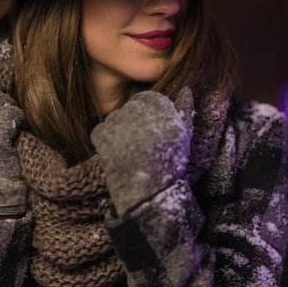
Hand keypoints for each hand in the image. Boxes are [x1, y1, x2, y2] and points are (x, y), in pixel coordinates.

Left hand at [90, 86, 194, 216]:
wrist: (149, 196)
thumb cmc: (169, 167)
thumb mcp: (183, 137)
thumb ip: (184, 110)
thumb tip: (187, 90)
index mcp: (162, 111)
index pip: (148, 98)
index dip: (149, 113)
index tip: (151, 130)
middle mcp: (140, 114)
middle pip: (131, 107)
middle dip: (134, 122)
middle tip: (140, 143)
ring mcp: (119, 125)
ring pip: (115, 118)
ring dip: (120, 130)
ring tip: (129, 151)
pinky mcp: (103, 137)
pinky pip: (100, 131)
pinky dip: (106, 140)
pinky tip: (117, 154)